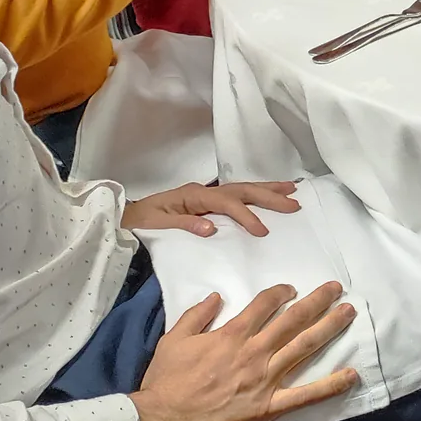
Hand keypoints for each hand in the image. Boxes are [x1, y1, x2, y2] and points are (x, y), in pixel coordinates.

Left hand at [122, 180, 300, 238]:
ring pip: (243, 188)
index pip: (227, 203)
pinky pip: (237, 195)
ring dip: (268, 189)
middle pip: (242, 190)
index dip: (246, 215)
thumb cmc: (141, 223)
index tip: (263, 231)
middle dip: (268, 196)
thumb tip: (212, 228)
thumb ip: (184, 225)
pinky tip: (268, 195)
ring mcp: (206, 194)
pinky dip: (256, 194)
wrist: (126, 218)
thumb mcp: (157, 225)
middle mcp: (203, 191)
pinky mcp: (208, 201)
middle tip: (294, 204)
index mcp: (193, 196)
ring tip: (292, 190)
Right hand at [130, 282, 360, 420]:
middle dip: (317, 301)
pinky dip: (330, 385)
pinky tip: (351, 375)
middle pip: (293, 320)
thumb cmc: (165, 382)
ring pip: (304, 347)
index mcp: (232, 335)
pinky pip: (305, 396)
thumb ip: (196, 316)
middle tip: (338, 288)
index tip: (292, 290)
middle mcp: (254, 353)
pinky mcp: (268, 407)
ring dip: (329, 328)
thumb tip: (216, 296)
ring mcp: (264, 380)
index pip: (264, 305)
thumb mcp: (173, 340)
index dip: (281, 293)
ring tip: (348, 313)